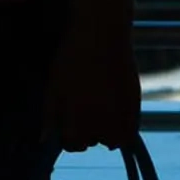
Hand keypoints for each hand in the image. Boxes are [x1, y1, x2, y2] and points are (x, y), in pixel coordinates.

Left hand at [43, 23, 140, 151]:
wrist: (102, 35)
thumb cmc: (73, 59)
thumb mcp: (54, 86)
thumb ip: (50, 115)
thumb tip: (44, 140)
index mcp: (75, 119)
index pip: (73, 144)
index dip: (70, 136)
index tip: (70, 124)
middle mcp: (98, 123)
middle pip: (92, 142)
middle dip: (87, 131)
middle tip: (87, 110)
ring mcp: (119, 116)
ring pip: (113, 141)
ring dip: (107, 132)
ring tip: (102, 111)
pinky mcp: (135, 107)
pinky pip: (130, 132)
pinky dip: (124, 129)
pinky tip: (117, 114)